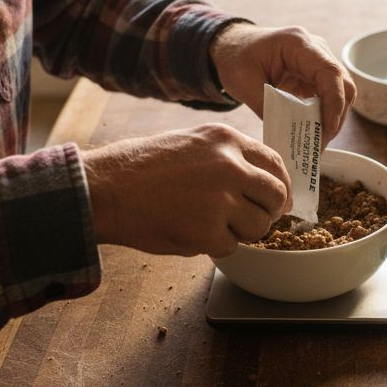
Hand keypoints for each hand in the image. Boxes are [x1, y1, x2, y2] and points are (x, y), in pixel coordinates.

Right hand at [82, 124, 289, 257]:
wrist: (105, 188)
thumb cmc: (143, 167)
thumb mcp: (192, 142)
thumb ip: (229, 157)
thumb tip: (263, 180)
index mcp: (227, 140)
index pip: (276, 163)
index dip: (280, 186)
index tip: (277, 199)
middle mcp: (229, 166)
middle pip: (276, 197)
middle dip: (268, 212)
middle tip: (251, 219)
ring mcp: (220, 200)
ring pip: (258, 226)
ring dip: (241, 232)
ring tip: (210, 224)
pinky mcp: (206, 232)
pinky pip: (230, 247)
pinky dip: (214, 246)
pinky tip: (191, 232)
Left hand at [210, 23, 356, 145]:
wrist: (235, 46)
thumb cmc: (237, 58)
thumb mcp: (243, 83)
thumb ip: (266, 107)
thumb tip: (288, 136)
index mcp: (297, 43)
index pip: (329, 73)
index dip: (333, 103)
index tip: (326, 130)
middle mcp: (316, 49)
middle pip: (343, 84)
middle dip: (336, 117)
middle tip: (319, 144)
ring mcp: (320, 62)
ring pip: (342, 93)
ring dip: (333, 119)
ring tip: (316, 142)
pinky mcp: (317, 76)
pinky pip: (331, 97)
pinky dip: (325, 116)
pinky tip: (312, 132)